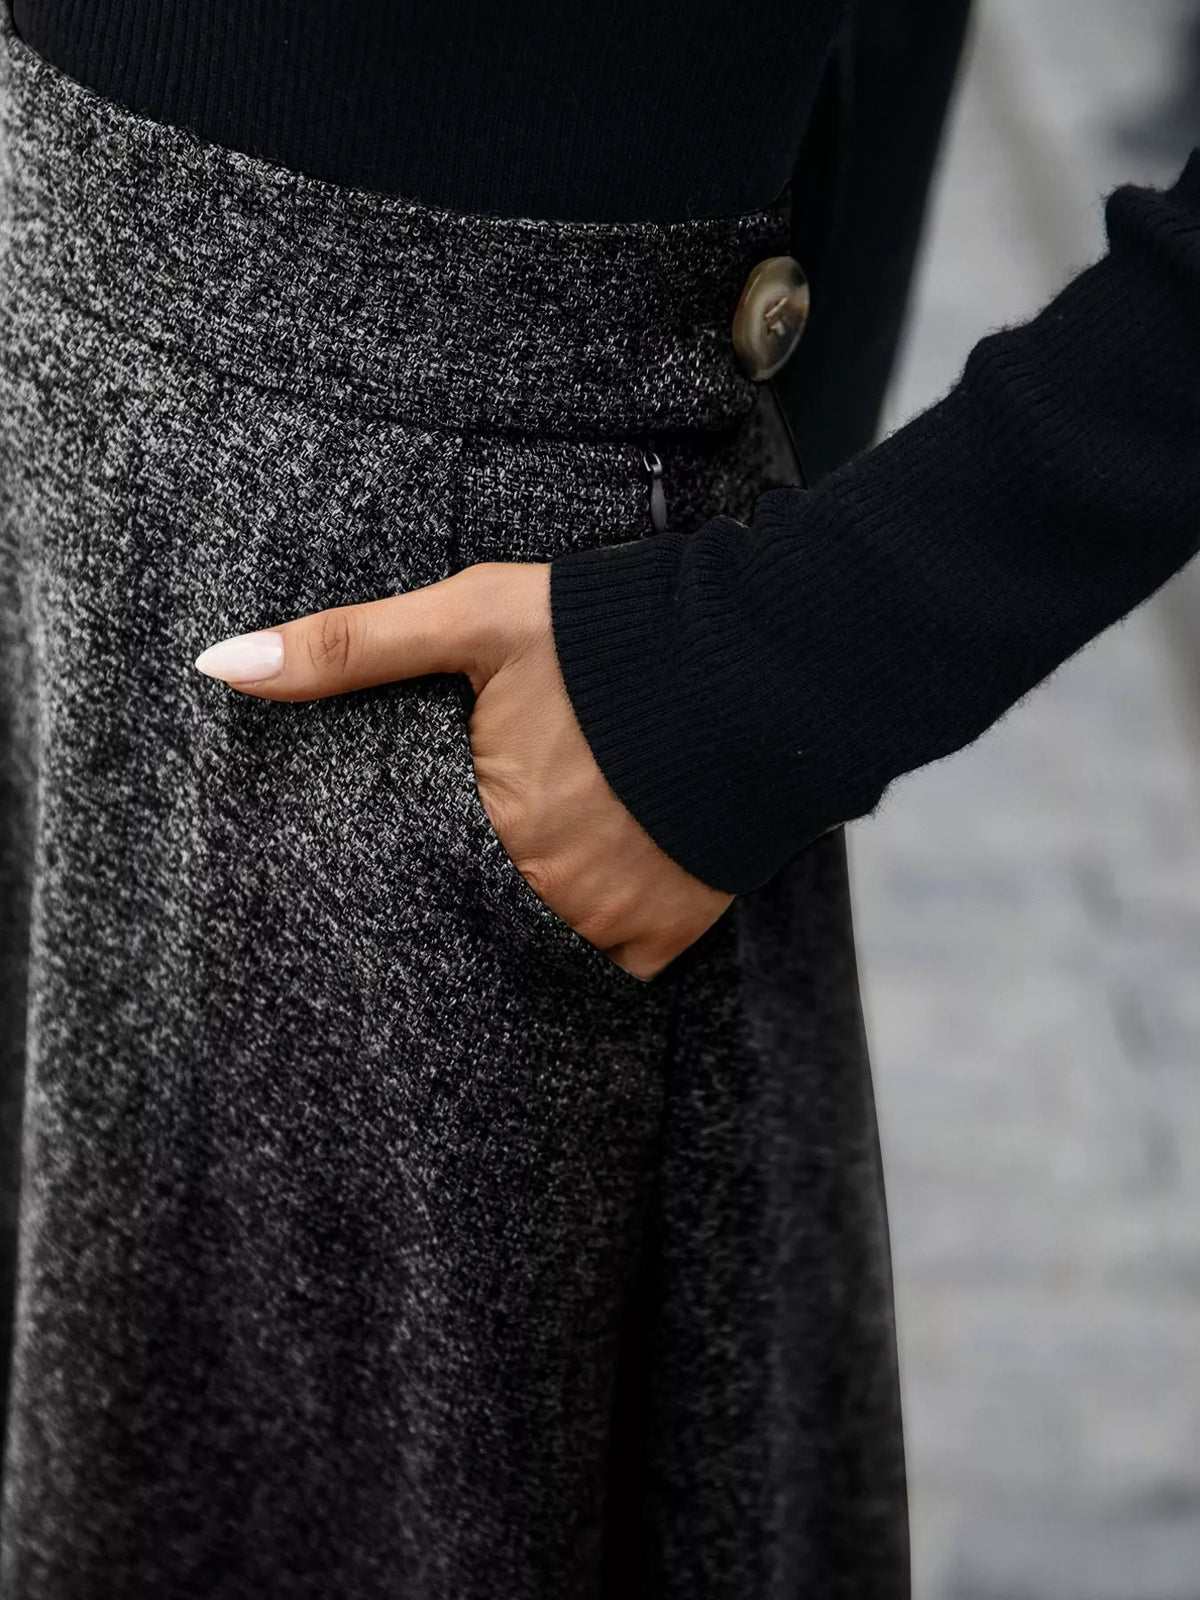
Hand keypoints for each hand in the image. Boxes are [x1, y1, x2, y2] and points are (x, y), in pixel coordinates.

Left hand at [192, 561, 734, 981]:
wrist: (761, 656)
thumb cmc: (608, 632)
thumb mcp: (472, 618)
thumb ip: (347, 646)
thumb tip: (218, 665)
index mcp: (489, 825)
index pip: (407, 882)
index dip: (400, 870)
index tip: (410, 849)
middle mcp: (547, 891)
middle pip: (471, 921)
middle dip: (463, 896)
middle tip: (477, 855)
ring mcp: (613, 921)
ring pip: (535, 950)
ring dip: (525, 918)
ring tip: (531, 869)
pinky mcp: (671, 932)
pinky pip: (611, 969)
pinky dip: (593, 940)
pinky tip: (589, 887)